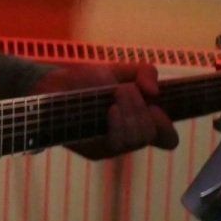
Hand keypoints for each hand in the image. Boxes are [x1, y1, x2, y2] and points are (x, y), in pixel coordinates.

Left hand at [42, 62, 175, 158]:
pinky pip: (117, 144)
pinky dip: (119, 124)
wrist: (53, 85)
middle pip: (152, 135)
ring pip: (137, 140)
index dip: (167, 126)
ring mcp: (112, 145)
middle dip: (143, 108)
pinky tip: (111, 109)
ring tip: (117, 94)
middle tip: (125, 90)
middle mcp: (128, 137)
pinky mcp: (95, 150)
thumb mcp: (120, 69)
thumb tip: (155, 92)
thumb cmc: (88, 80)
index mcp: (140, 121)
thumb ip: (144, 72)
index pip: (167, 139)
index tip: (155, 106)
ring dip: (133, 113)